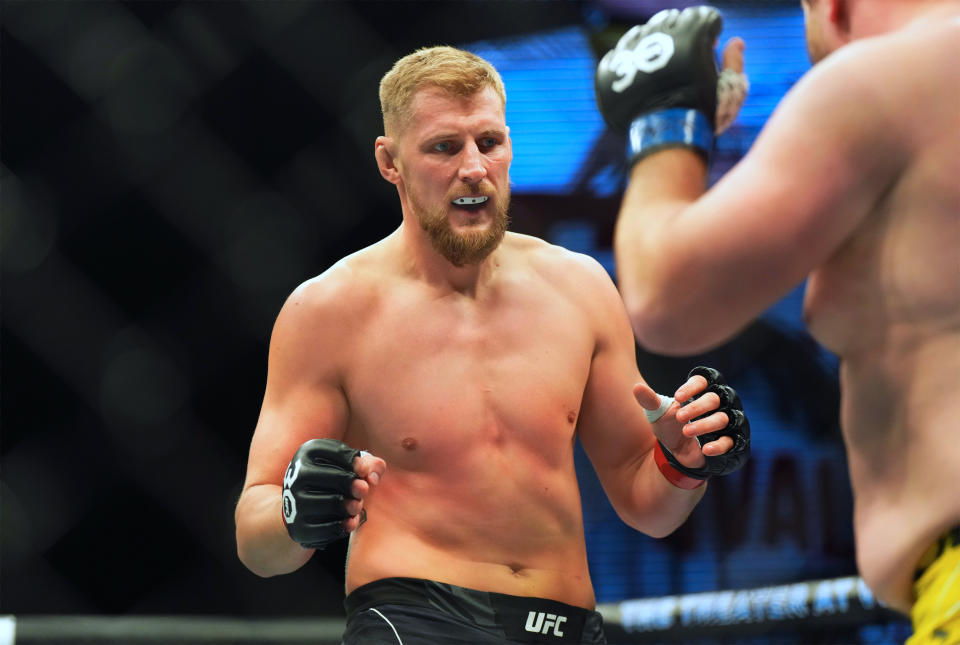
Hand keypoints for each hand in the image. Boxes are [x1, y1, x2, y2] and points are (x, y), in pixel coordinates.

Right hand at [281, 439, 385, 548]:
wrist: (299, 505)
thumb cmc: (332, 478)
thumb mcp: (347, 465)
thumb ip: (368, 463)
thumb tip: (374, 475)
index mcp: (308, 452)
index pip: (337, 453)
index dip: (356, 463)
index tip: (364, 472)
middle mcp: (296, 474)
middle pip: (333, 478)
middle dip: (354, 485)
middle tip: (364, 490)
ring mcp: (294, 502)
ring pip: (331, 504)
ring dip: (351, 506)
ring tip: (357, 506)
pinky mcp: (298, 527)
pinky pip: (326, 528)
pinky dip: (343, 526)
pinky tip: (351, 522)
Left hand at [595, 6, 748, 162]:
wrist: (666, 137)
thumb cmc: (704, 114)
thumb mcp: (730, 89)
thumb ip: (734, 63)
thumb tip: (736, 42)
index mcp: (694, 34)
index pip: (701, 17)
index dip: (708, 32)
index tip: (708, 46)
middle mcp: (661, 34)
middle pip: (670, 20)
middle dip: (680, 35)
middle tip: (682, 58)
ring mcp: (634, 47)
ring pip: (642, 33)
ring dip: (652, 44)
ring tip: (659, 67)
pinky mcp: (613, 65)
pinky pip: (618, 53)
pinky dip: (629, 61)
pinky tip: (639, 74)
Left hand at [635, 366, 749, 477]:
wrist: (676, 454)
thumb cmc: (670, 426)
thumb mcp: (657, 415)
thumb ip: (649, 401)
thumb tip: (636, 387)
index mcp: (700, 392)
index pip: (703, 380)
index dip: (692, 387)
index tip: (677, 397)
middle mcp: (717, 404)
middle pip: (714, 398)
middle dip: (697, 407)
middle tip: (680, 417)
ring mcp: (726, 423)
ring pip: (723, 418)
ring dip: (704, 424)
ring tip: (686, 432)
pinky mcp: (730, 441)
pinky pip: (731, 441)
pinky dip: (718, 445)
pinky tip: (705, 449)